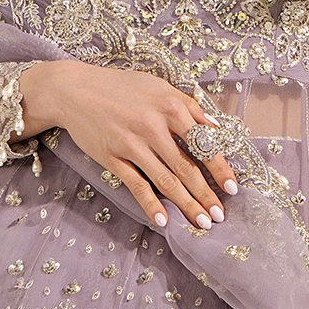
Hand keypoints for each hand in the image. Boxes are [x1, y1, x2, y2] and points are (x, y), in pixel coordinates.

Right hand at [16, 60, 236, 229]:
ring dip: (186, 204)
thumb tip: (215, 127)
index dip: (220, 168)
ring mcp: (132, 144)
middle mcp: (153, 127)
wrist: (75, 90)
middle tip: (220, 215)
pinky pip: (136, 185)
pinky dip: (151, 204)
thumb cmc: (120, 87)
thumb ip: (189, 105)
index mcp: (170, 106)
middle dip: (206, 194)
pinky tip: (164, 220)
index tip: (233, 188)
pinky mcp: (112, 158)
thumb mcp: (158, 86)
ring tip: (202, 222)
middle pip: (186, 167)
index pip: (203, 143)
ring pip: (165, 180)